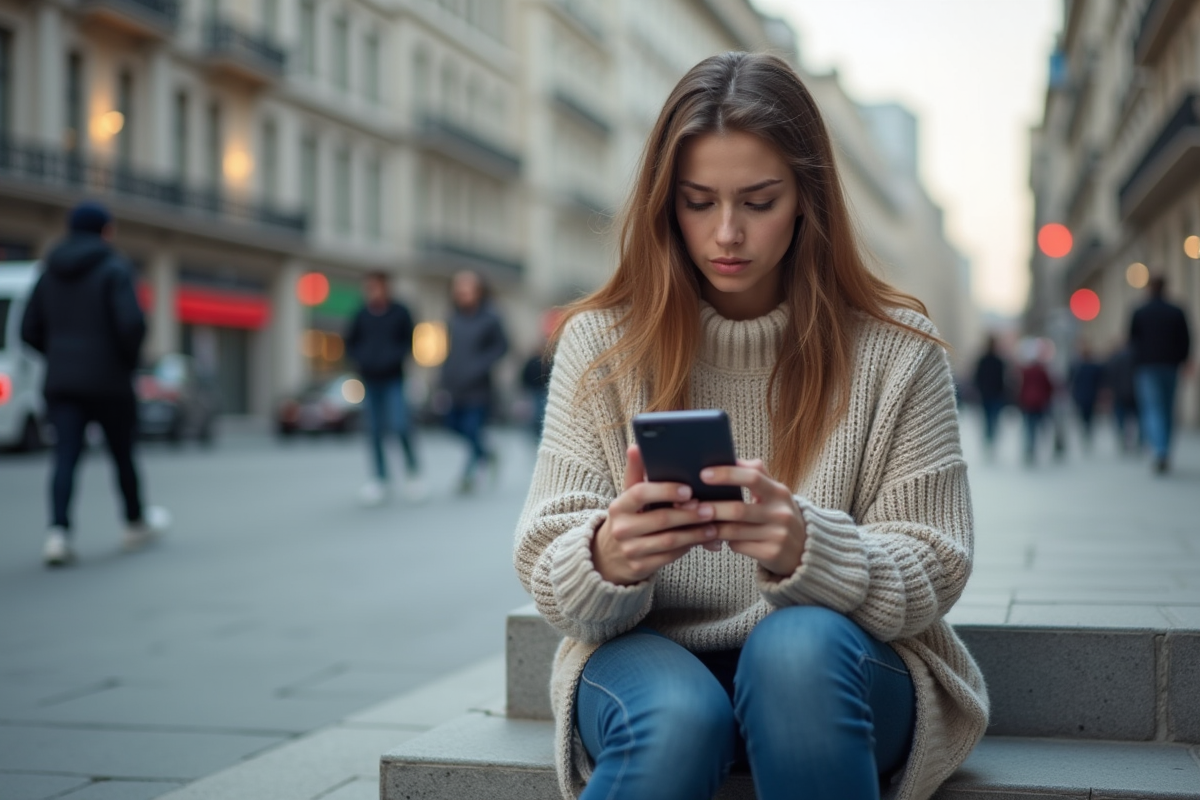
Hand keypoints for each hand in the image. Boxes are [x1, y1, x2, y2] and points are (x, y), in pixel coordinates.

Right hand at [592, 446, 720, 584]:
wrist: (609, 556)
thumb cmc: (629, 517)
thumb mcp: (628, 496)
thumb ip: (636, 472)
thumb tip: (636, 445)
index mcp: (618, 506)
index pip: (640, 493)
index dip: (665, 490)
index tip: (688, 489)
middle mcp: (621, 529)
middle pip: (660, 520)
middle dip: (688, 514)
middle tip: (711, 508)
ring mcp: (630, 550)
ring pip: (669, 541)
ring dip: (694, 533)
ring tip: (714, 524)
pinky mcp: (640, 567)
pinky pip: (671, 557)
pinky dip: (689, 547)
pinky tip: (704, 539)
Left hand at [700, 459, 807, 576]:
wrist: (805, 550)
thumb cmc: (778, 514)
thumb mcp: (774, 493)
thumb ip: (755, 474)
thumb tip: (728, 457)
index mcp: (779, 492)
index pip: (752, 477)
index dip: (726, 475)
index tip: (703, 474)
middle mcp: (781, 513)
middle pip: (738, 509)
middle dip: (713, 507)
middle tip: (692, 506)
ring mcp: (778, 535)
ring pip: (734, 531)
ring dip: (712, 526)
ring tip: (696, 522)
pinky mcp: (772, 554)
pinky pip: (738, 546)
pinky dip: (723, 541)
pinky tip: (713, 537)